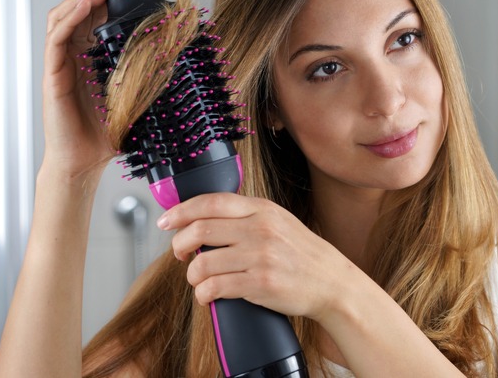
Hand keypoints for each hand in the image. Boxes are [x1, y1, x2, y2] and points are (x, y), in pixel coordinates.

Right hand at [40, 0, 135, 178]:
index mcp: (92, 61)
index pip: (96, 20)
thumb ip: (148, 83)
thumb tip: (179, 69)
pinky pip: (55, 39)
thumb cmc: (106, 136)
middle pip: (79, 12)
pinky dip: (69, 18)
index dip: (110, 1)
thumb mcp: (135, 101)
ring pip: (62, 18)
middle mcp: (74, 58)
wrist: (85, 163)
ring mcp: (61, 65)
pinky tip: (84, 7)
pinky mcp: (53, 75)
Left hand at [163, 193, 357, 320]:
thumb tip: (202, 219)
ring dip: (192, 275)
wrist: (332, 282)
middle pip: (200, 230)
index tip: (166, 222)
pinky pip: (215, 287)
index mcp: (262, 209)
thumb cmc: (301, 254)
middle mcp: (260, 229)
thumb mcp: (278, 221)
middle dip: (179, 244)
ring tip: (198, 281)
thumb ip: (246, 216)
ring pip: (203, 263)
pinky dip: (204, 294)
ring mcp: (260, 256)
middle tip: (179, 254)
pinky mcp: (260, 284)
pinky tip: (208, 296)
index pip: (210, 202)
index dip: (181, 211)